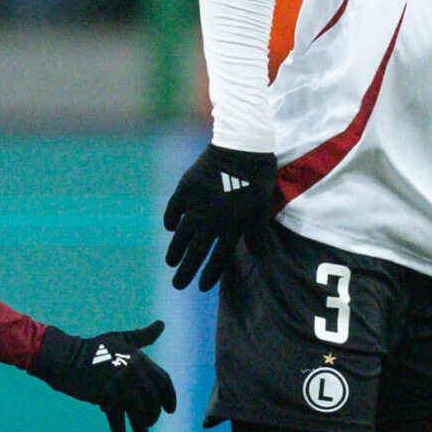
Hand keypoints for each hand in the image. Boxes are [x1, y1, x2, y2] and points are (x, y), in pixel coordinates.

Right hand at [28, 322, 179, 431]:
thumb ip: (143, 336)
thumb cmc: (95, 348)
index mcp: (140, 358)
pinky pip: (118, 420)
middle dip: (153, 415)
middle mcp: (133, 372)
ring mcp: (120, 386)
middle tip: (149, 421)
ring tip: (140, 431)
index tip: (169, 410)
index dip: (169, 397)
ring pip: (139, 414)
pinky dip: (120, 430)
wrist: (67, 358)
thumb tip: (161, 324)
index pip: (164, 381)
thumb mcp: (121, 338)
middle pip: (153, 401)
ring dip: (141, 427)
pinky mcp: (105, 398)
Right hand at [162, 145, 277, 291]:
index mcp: (232, 224)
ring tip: (170, 263)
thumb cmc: (257, 176)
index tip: (201, 287)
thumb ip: (257, 232)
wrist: (242, 145)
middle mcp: (212, 218)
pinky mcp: (186, 188)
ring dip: (175, 250)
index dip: (210, 273)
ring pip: (182, 234)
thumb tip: (258, 256)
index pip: (219, 257)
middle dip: (186, 271)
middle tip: (177, 285)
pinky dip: (170, 219)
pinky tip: (169, 229)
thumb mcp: (261, 207)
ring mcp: (197, 203)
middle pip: (196, 251)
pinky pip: (174, 209)